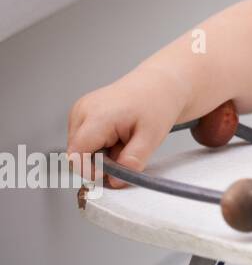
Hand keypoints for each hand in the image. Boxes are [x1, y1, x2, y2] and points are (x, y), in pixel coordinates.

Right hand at [67, 66, 189, 188]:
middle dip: (100, 161)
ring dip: (101, 152)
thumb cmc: (157, 104)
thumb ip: (132, 161)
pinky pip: (83, 139)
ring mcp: (79, 110)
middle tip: (127, 149)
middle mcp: (81, 111)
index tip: (114, 172)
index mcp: (96, 116)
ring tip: (124, 138)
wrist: (161, 83)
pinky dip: (99, 142)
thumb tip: (114, 182)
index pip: (77, 156)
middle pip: (77, 154)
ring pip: (80, 148)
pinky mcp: (81, 112)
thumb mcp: (152, 137)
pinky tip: (117, 132)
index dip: (91, 170)